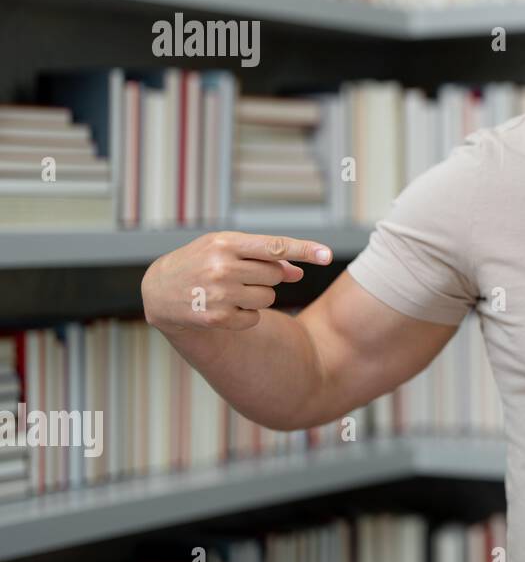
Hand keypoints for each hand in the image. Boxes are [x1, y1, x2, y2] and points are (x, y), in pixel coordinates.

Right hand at [142, 232, 332, 333]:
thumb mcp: (227, 250)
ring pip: (268, 297)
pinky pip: (255, 317)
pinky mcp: (218, 318)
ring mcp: (219, 294)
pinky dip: (246, 314)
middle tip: (241, 274)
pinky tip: (224, 306)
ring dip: (257, 295)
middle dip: (266, 276)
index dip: (304, 250)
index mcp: (225, 243)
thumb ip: (264, 257)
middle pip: (275, 274)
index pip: (274, 246)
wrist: (160, 290)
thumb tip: (298, 271)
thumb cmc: (201, 262)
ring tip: (230, 290)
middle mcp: (222, 267)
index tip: (328, 255)